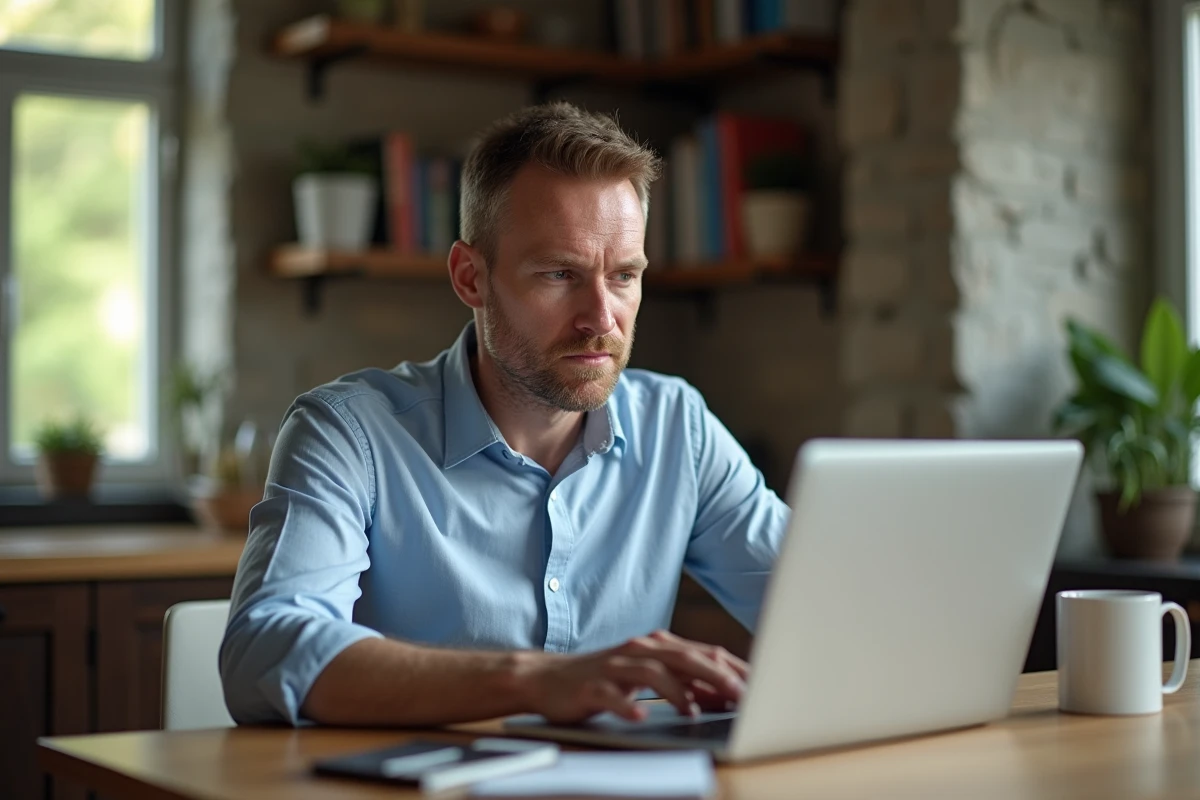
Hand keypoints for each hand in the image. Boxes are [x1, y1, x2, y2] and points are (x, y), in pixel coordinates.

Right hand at [514, 630, 748, 723]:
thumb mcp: (648, 678)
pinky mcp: (591, 687)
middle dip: (715, 676)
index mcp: (656, 648)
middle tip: (740, 694)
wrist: (547, 678)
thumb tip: (724, 693)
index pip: (702, 653)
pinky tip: (640, 716)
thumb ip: (684, 682)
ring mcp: (614, 668)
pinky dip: (627, 705)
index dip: (732, 667)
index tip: (758, 685)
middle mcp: (638, 652)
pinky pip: (611, 696)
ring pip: (651, 673)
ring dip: (676, 692)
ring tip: (694, 711)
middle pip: (683, 658)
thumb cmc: (604, 680)